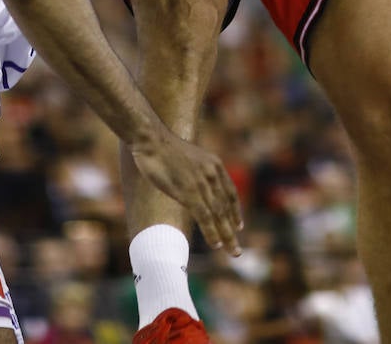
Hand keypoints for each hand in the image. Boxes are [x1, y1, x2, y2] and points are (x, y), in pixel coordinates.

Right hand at [130, 126, 241, 254]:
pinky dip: (212, 232)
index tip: (239, 225)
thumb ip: (197, 172)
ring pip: (218, 215)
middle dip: (232, 230)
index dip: (235, 211)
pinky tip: (216, 244)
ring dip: (226, 236)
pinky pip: (205, 216)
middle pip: (226, 207)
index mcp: (214, 164)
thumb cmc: (164, 148)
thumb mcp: (189, 158)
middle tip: (237, 250)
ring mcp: (201, 183)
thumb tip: (195, 185)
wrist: (151, 139)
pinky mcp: (189, 192)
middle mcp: (212, 173)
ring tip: (232, 252)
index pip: (230, 192)